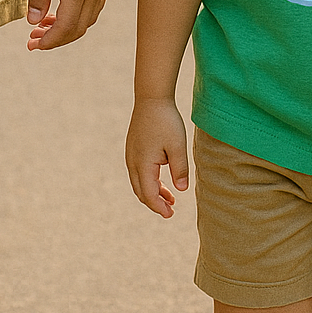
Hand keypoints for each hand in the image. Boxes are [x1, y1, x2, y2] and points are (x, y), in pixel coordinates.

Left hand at [26, 0, 109, 49]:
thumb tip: (33, 22)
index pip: (66, 27)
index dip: (49, 41)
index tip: (32, 45)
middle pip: (79, 27)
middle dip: (57, 38)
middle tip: (33, 39)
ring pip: (89, 17)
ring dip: (68, 27)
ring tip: (44, 24)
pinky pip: (95, 4)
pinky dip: (79, 14)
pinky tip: (62, 7)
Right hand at [126, 99, 189, 217]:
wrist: (151, 98)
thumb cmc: (166, 121)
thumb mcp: (177, 146)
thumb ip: (180, 169)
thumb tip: (180, 190)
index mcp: (143, 163)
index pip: (149, 194)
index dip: (159, 207)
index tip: (171, 214)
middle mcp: (132, 161)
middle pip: (141, 191)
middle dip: (155, 203)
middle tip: (171, 210)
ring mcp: (130, 154)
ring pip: (138, 182)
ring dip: (152, 192)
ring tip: (170, 198)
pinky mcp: (133, 148)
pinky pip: (138, 172)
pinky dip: (148, 181)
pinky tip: (162, 181)